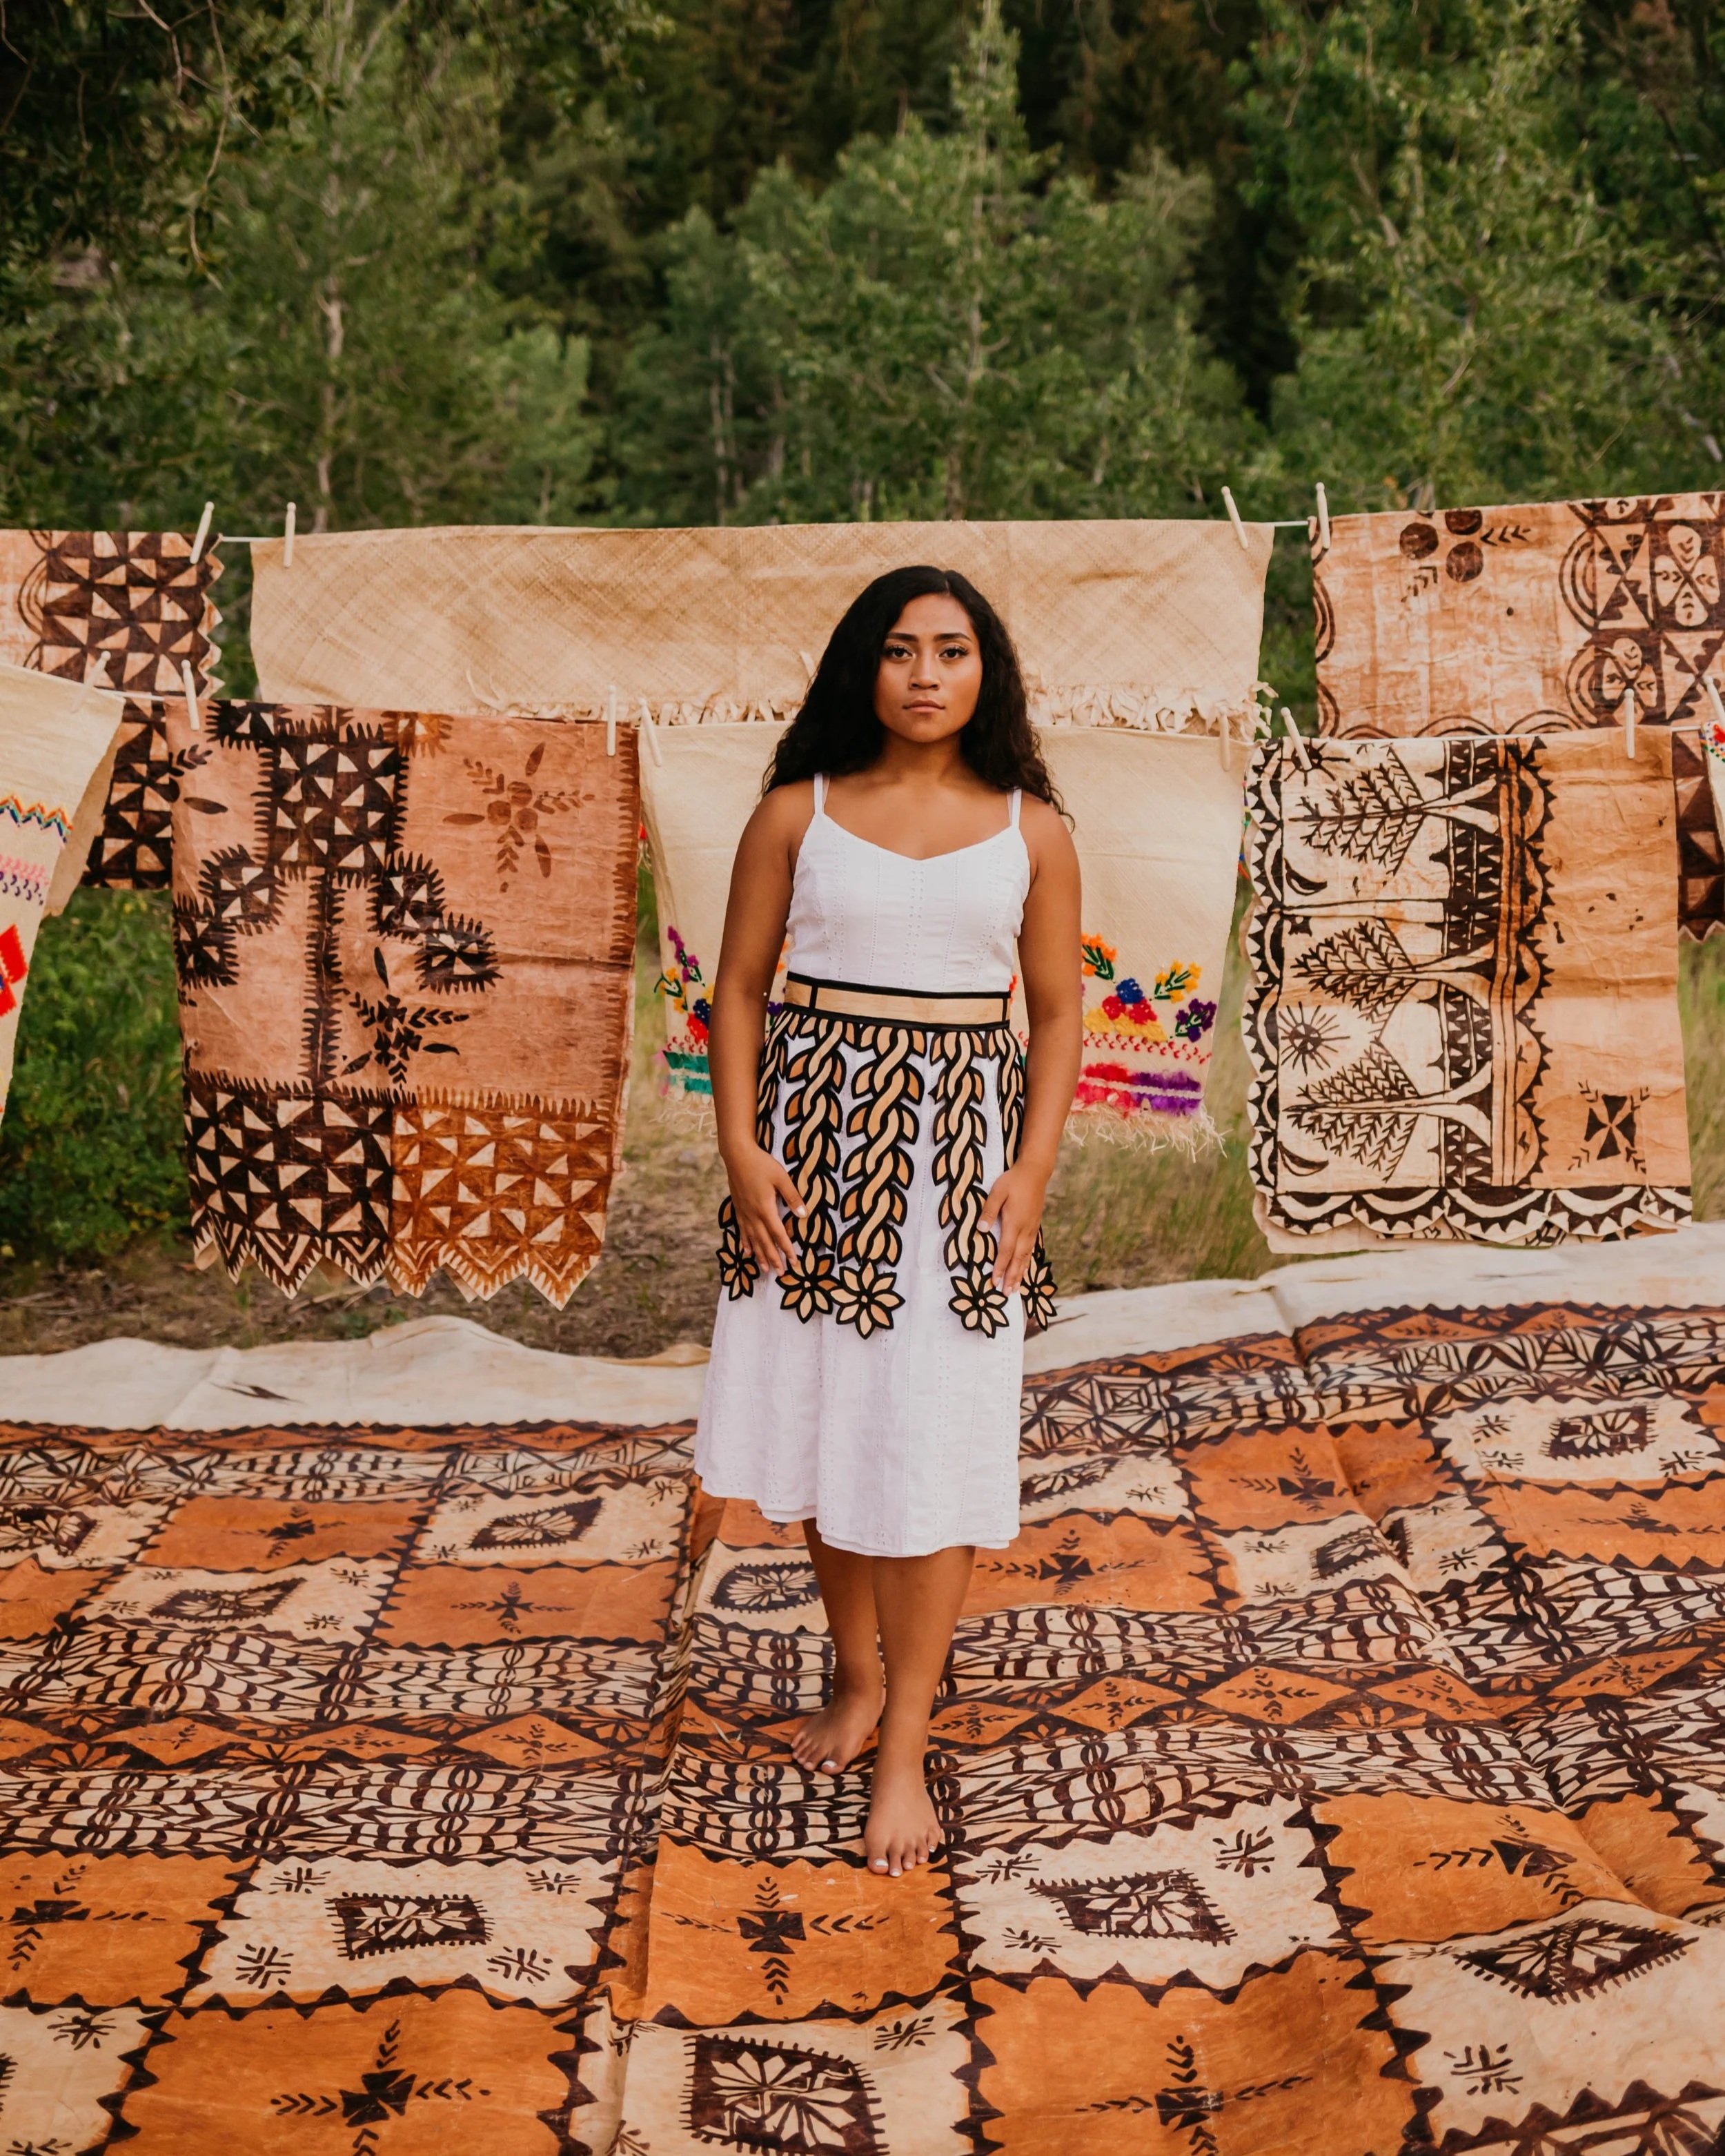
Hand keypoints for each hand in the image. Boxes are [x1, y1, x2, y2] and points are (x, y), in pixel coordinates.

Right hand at [722, 1142, 804, 1271]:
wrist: (737, 1156)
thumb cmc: (761, 1164)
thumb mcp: (781, 1178)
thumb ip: (792, 1196)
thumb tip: (803, 1214)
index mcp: (765, 1208)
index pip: (778, 1234)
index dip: (786, 1249)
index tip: (794, 1261)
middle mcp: (753, 1215)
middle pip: (765, 1242)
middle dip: (774, 1258)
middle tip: (781, 1273)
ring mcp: (744, 1213)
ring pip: (753, 1240)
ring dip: (760, 1256)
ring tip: (764, 1270)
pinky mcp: (738, 1209)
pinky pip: (742, 1231)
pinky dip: (745, 1243)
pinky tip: (747, 1252)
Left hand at [978, 1159, 1049, 1292]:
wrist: (1036, 1172)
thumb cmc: (1013, 1181)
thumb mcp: (997, 1192)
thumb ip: (989, 1211)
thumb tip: (981, 1230)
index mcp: (1014, 1223)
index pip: (1005, 1250)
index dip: (1000, 1267)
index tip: (995, 1282)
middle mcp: (1025, 1229)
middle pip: (1018, 1258)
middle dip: (1012, 1277)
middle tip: (1007, 1294)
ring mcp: (1032, 1228)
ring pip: (1026, 1256)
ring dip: (1021, 1273)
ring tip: (1016, 1289)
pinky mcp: (1035, 1225)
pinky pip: (1031, 1248)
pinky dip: (1027, 1261)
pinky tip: (1025, 1268)